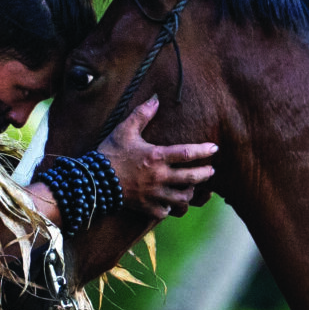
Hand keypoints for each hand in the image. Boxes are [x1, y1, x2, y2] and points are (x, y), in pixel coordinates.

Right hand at [101, 96, 218, 218]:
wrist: (93, 180)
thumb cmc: (110, 153)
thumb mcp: (125, 130)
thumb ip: (142, 114)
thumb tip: (156, 98)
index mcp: (156, 157)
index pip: (187, 153)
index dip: (203, 151)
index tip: (215, 148)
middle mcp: (159, 177)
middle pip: (191, 178)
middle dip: (205, 174)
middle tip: (212, 171)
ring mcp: (153, 194)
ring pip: (181, 198)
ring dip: (189, 193)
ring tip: (192, 187)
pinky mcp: (145, 206)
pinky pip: (165, 211)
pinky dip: (170, 208)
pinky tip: (171, 203)